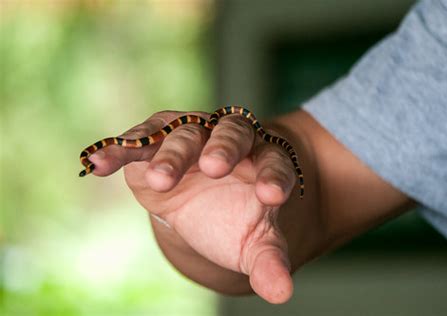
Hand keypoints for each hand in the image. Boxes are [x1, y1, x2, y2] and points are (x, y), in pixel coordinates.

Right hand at [88, 110, 316, 303]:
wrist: (209, 203)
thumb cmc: (236, 220)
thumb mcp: (255, 242)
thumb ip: (268, 261)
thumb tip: (281, 294)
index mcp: (263, 161)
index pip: (275, 162)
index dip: (273, 177)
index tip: (270, 198)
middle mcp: (231, 140)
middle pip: (231, 133)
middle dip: (223, 149)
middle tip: (213, 168)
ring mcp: (193, 136)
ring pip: (185, 134)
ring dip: (171, 154)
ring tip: (159, 181)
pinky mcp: (157, 142)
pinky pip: (139, 141)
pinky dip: (120, 149)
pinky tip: (98, 163)